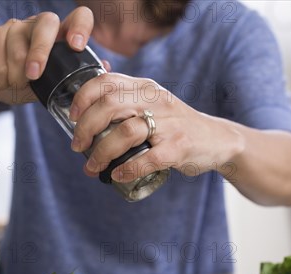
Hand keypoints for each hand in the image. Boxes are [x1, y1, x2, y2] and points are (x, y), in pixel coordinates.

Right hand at [0, 7, 93, 104]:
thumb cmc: (22, 81)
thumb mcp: (50, 85)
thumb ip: (72, 77)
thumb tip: (105, 68)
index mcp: (59, 37)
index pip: (77, 17)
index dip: (80, 26)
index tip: (76, 45)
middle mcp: (39, 26)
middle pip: (47, 22)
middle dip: (40, 52)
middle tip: (34, 75)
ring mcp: (16, 27)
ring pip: (20, 48)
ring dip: (17, 76)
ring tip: (15, 83)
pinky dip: (2, 77)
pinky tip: (1, 79)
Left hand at [69, 73, 242, 181]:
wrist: (218, 140)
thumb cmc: (178, 125)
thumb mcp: (155, 103)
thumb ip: (128, 100)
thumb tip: (87, 105)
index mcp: (147, 87)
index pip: (107, 81)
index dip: (83, 98)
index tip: (72, 117)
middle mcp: (157, 101)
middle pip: (110, 105)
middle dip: (85, 128)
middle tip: (77, 146)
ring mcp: (169, 124)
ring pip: (125, 133)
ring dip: (101, 153)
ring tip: (92, 167)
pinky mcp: (178, 148)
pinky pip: (147, 159)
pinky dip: (128, 169)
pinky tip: (118, 175)